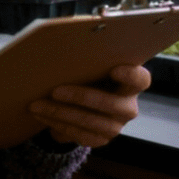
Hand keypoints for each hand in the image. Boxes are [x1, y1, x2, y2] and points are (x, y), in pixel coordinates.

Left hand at [28, 64, 151, 147]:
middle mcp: (128, 106)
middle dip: (82, 97)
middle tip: (56, 90)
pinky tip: (41, 115)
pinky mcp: (100, 140)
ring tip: (37, 104)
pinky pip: (78, 135)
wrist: (83, 104)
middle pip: (112, 104)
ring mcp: (115, 126)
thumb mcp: (91, 65)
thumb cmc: (89, 75)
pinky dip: (57, 124)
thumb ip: (89, 56)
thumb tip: (66, 38)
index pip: (141, 79)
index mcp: (131, 83)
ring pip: (90, 122)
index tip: (114, 68)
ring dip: (61, 113)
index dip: (131, 75)